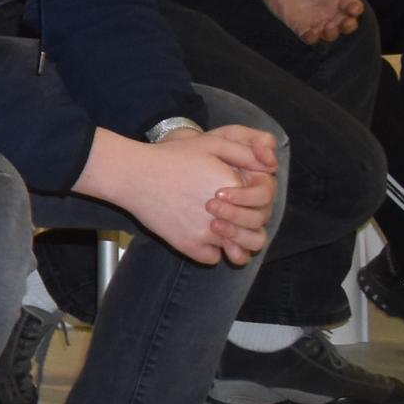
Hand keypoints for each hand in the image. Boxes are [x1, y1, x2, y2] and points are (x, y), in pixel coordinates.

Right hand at [80, 122, 279, 265]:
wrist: (134, 175)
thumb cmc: (171, 158)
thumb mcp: (211, 145)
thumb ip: (244, 154)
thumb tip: (269, 167)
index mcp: (236, 190)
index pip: (262, 206)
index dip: (253, 201)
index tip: (235, 194)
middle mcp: (226, 216)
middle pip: (255, 233)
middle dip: (246, 224)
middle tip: (227, 213)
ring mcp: (207, 234)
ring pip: (237, 251)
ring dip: (234, 243)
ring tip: (220, 229)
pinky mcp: (188, 246)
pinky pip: (211, 258)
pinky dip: (210, 251)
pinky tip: (200, 235)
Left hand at [250, 0, 370, 45]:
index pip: (353, 6)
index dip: (355, 9)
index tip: (352, 8)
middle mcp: (329, 7)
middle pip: (346, 24)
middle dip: (349, 26)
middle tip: (344, 23)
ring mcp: (314, 17)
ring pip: (330, 34)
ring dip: (333, 34)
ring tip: (328, 27)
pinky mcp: (298, 24)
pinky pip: (309, 37)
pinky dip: (312, 39)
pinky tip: (311, 33)